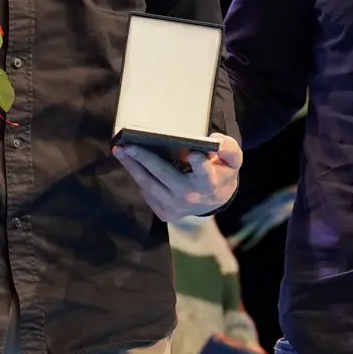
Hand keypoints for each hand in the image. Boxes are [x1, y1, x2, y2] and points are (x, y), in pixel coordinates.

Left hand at [111, 133, 242, 221]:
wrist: (214, 200)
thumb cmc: (221, 173)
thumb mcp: (233, 160)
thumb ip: (228, 148)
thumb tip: (213, 141)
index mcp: (209, 183)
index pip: (205, 174)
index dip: (199, 164)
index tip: (192, 153)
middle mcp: (190, 197)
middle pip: (164, 175)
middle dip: (144, 159)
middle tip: (127, 145)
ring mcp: (175, 207)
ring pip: (149, 184)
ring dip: (132, 167)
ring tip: (120, 151)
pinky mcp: (164, 213)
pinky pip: (147, 192)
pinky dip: (138, 176)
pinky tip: (130, 163)